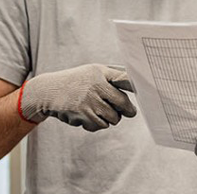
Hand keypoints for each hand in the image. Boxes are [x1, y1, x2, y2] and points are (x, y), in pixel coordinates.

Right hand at [19, 64, 136, 130]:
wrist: (48, 91)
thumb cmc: (76, 81)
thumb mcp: (92, 72)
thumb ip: (112, 75)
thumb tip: (136, 81)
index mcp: (100, 72)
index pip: (124, 78)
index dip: (138, 86)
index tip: (149, 91)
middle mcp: (96, 86)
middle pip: (123, 103)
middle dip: (128, 111)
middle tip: (129, 112)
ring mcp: (90, 101)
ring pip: (114, 118)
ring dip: (110, 118)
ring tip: (99, 111)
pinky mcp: (83, 115)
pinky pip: (101, 125)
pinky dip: (97, 124)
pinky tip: (87, 116)